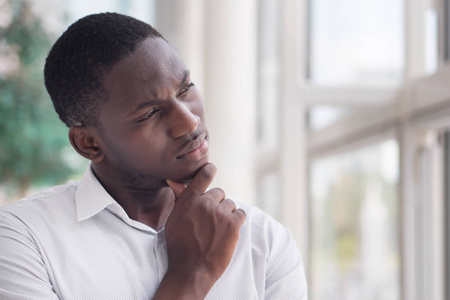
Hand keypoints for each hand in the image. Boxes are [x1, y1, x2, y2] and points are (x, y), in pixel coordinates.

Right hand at [160, 163, 245, 296]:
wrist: (192, 269)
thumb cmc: (179, 244)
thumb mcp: (174, 219)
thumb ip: (179, 198)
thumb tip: (172, 180)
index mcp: (189, 200)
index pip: (203, 175)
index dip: (209, 170)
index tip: (212, 168)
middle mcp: (205, 203)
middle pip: (219, 193)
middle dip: (217, 204)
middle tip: (210, 220)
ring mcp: (220, 213)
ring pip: (230, 204)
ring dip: (227, 214)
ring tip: (218, 229)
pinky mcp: (233, 224)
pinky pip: (240, 214)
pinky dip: (236, 221)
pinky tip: (228, 231)